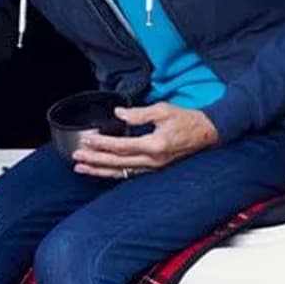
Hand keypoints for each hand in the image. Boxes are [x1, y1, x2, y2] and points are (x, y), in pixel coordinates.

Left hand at [72, 102, 219, 178]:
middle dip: (94, 160)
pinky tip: (100, 171)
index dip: (102, 143)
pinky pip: (130, 173)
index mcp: (155, 145)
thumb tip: (118, 113)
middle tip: (76, 157)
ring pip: (122, 172)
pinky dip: (113, 173)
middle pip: (118, 162)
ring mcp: (154, 167)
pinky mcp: (154, 169)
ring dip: (100, 171)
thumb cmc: (187, 120)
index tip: (86, 139)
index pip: (121, 146)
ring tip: (81, 168)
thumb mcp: (163, 110)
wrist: (208, 133)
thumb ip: (139, 113)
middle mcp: (153, 161)